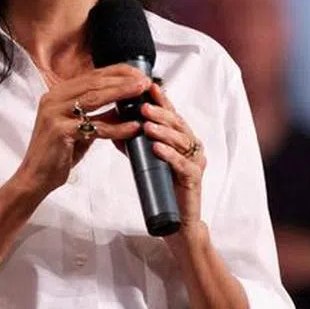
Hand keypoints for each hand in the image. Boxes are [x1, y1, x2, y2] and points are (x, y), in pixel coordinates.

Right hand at [12, 65, 148, 198]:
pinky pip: (94, 127)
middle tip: (145, 81)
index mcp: (58, 93)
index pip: (92, 75)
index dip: (118, 72)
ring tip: (141, 93)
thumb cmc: (59, 152)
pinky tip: (133, 127)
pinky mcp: (59, 131)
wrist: (36, 176)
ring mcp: (54, 113)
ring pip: (94, 99)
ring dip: (121, 94)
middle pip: (94, 83)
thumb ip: (99, 115)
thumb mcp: (80, 128)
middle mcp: (54, 98)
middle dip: (122, 80)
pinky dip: (116, 127)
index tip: (139, 74)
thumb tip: (126, 106)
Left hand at [139, 83, 205, 238]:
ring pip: (181, 141)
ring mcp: (196, 162)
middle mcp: (192, 147)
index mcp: (183, 140)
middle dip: (160, 113)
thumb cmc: (164, 188)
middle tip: (143, 105)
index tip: (149, 86)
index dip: (162, 101)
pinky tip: (156, 148)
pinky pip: (182, 164)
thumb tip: (114, 128)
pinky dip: (169, 155)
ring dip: (163, 131)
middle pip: (178, 125)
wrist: (177, 221)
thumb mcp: (147, 162)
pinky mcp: (194, 179)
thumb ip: (135, 146)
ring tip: (147, 124)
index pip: (172, 115)